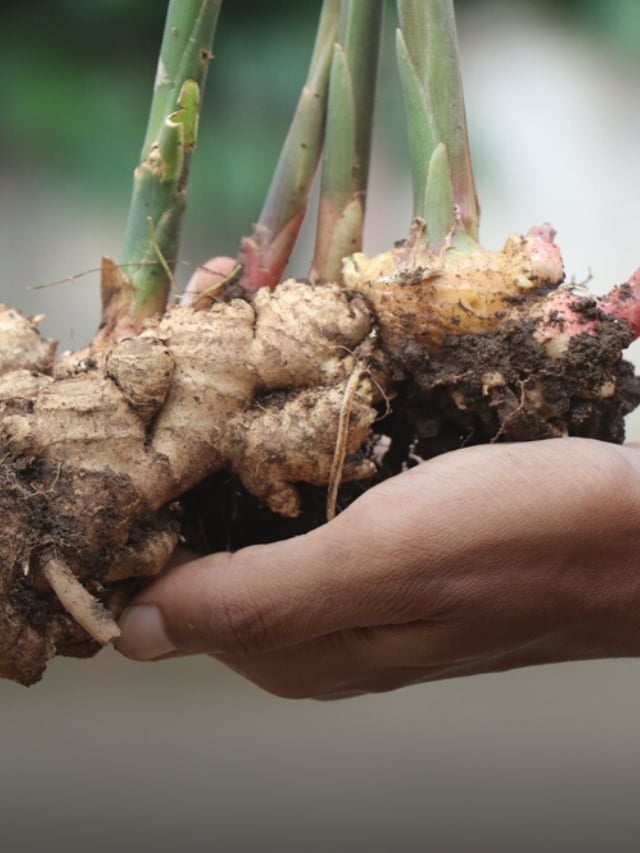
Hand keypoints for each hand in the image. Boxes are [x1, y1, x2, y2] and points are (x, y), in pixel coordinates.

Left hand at [116, 438, 639, 698]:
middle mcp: (322, 636)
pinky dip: (283, 485)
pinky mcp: (391, 566)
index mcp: (301, 648)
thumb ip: (260, 601)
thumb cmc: (521, 539)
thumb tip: (139, 627)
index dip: (141, 539)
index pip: (172, 606)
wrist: (631, 537)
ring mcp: (359, 601)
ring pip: (257, 547)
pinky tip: (292, 448)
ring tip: (220, 424)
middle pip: (212, 576)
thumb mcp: (381, 561)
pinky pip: (307, 528)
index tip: (133, 465)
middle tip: (177, 427)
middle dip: (182, 506)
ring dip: (230, 488)